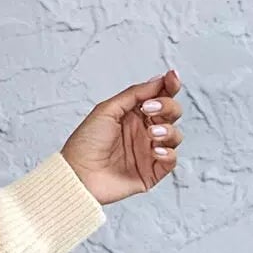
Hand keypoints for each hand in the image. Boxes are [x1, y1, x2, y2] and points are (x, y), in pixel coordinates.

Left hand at [60, 68, 183, 205]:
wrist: (77, 175)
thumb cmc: (85, 143)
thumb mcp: (107, 110)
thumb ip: (134, 94)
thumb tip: (158, 79)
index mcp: (133, 115)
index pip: (160, 97)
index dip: (170, 86)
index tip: (172, 78)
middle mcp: (143, 131)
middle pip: (171, 113)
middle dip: (167, 107)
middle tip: (150, 110)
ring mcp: (148, 151)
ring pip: (174, 135)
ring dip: (167, 130)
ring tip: (151, 133)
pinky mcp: (151, 172)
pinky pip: (171, 160)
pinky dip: (168, 153)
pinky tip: (155, 150)